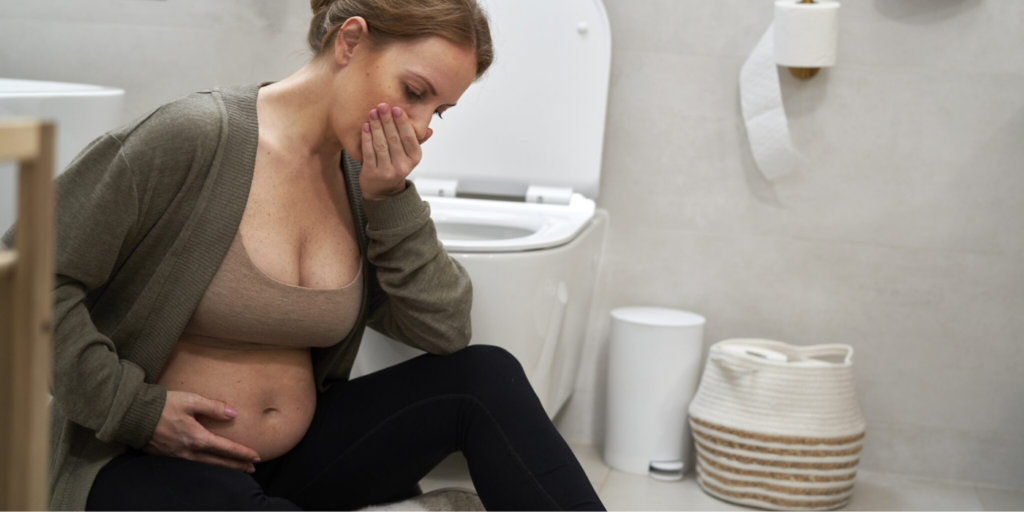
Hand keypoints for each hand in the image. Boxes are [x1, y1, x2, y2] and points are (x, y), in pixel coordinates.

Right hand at [142, 390, 260, 472]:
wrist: (133, 415)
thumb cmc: (163, 406)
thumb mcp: (191, 401)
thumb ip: (213, 407)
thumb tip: (233, 413)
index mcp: (197, 438)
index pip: (226, 448)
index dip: (242, 453)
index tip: (256, 457)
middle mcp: (189, 451)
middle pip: (219, 462)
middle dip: (237, 466)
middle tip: (252, 469)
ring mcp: (178, 456)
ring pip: (206, 465)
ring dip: (223, 467)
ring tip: (236, 468)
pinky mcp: (168, 455)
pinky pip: (193, 464)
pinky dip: (206, 465)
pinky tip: (210, 463)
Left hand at [361, 102, 423, 200]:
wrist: (383, 191)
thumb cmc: (396, 166)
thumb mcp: (410, 156)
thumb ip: (417, 141)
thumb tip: (429, 129)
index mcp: (414, 158)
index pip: (409, 137)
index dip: (402, 122)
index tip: (396, 108)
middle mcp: (402, 166)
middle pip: (394, 139)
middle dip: (387, 120)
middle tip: (382, 106)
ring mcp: (386, 171)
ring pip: (381, 144)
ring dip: (376, 126)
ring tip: (372, 113)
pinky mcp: (371, 173)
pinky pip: (368, 152)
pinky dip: (366, 138)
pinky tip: (365, 126)